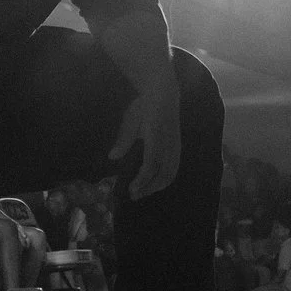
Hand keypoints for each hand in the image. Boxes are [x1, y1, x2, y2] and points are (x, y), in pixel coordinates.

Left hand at [108, 83, 181, 200]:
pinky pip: (174, 169)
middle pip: (162, 175)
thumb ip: (124, 139)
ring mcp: (175, 148)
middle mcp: (169, 146)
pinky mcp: (177, 148)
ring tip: (142, 192)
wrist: (164, 94)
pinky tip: (155, 183)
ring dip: (156, 186)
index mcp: (156, 138)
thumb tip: (113, 157)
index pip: (151, 166)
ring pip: (170, 174)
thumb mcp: (130, 119)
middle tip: (133, 195)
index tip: (131, 189)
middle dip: (148, 188)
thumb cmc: (144, 106)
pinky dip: (165, 180)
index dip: (142, 180)